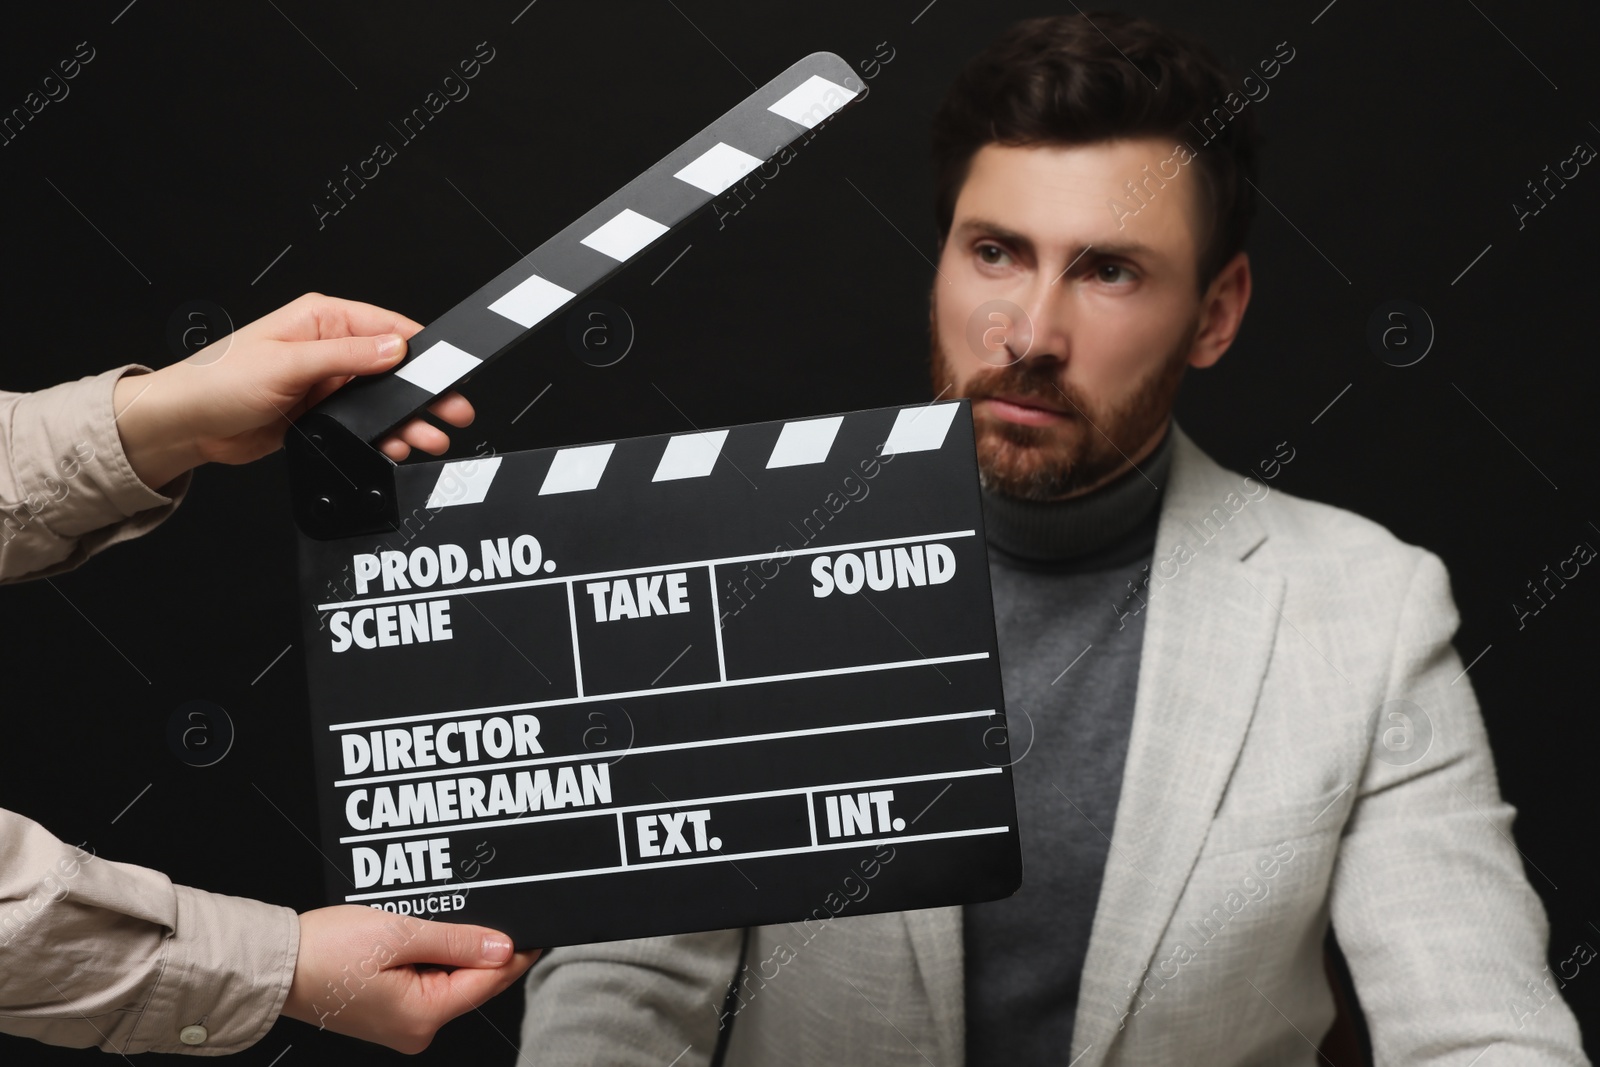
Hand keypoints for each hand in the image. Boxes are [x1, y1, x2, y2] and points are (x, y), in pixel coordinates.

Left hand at [112, 292, 474, 488]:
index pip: (387, 327)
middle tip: (453, 410)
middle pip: (393, 368)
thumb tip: (396, 348)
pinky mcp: (322, 413)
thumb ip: (348, 356)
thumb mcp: (288, 363)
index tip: (449, 368)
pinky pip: (364, 423)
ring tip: (430, 437)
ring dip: (407, 420)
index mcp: (322, 320)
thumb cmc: (217, 382)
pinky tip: (396, 446)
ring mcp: (326, 382)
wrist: (185, 426)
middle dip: (424, 391)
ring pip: (382, 400)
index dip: (422, 348)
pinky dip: (383, 437)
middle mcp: (328, 348)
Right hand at [279, 905, 539, 1053]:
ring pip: (450, 979)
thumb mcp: (401, 934)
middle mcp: (415, 1028)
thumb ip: (458, 941)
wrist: (277, 962)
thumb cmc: (325, 951)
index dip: (516, 953)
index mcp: (422, 1017)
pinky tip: (429, 931)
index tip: (538, 931)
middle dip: (487, 947)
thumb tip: (503, 948)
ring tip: (453, 914)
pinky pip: (427, 980)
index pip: (488, 983)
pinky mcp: (389, 1009)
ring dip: (457, 948)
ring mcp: (402, 1022)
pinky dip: (434, 955)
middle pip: (472, 982)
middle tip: (499, 910)